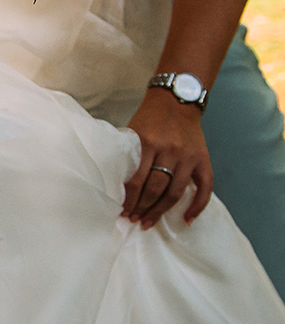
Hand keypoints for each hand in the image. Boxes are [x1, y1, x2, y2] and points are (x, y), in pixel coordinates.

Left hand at [122, 88, 213, 228]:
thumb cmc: (150, 118)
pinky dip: (198, 206)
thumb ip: (131, 156)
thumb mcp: (134, 132)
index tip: (122, 211)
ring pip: (175, 193)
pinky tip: (187, 220)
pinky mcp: (203, 160)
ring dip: (160, 211)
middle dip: (142, 208)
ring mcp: (189, 157)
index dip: (129, 200)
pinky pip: (205, 188)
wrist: (177, 101)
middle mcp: (170, 151)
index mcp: (148, 143)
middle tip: (133, 220)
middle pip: (155, 189)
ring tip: (148, 222)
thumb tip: (119, 187)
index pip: (137, 180)